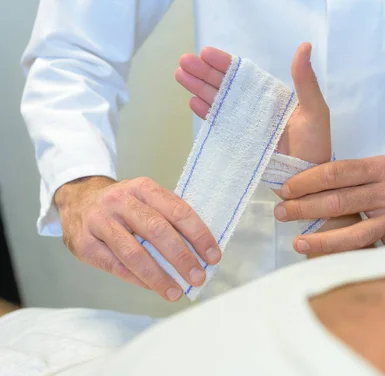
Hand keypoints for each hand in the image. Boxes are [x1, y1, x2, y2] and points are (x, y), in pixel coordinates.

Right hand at [55, 176, 220, 300]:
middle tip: (197, 277)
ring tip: (175, 292)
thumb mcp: (145, 199)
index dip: (198, 235)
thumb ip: (168, 218)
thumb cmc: (122, 205)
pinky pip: (115, 266)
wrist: (76, 199)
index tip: (213, 256)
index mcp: (143, 188)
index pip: (177, 211)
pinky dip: (137, 279)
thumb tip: (199, 251)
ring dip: (158, 276)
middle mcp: (120, 201)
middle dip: (181, 257)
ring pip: (133, 253)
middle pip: (156, 230)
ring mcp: (99, 221)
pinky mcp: (83, 243)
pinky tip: (152, 287)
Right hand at [175, 43, 330, 164]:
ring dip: (199, 88)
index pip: (244, 75)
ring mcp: (246, 125)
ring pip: (218, 101)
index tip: (206, 53)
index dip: (225, 63)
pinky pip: (219, 124)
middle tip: (184, 61)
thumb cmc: (315, 143)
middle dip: (204, 72)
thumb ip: (306, 80)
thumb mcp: (315, 109)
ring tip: (180, 75)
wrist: (307, 178)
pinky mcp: (239, 141)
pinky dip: (206, 113)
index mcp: (272, 96)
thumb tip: (305, 46)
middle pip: (225, 85)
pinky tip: (192, 102)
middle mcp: (256, 107)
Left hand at [274, 150, 384, 253]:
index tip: (286, 189)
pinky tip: (331, 264)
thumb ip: (352, 175)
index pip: (335, 173)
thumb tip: (308, 188)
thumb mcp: (382, 162)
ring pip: (354, 234)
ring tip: (297, 242)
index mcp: (380, 168)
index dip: (307, 181)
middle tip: (281, 213)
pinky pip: (376, 253)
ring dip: (322, 239)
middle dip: (304, 208)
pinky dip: (353, 259)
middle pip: (339, 202)